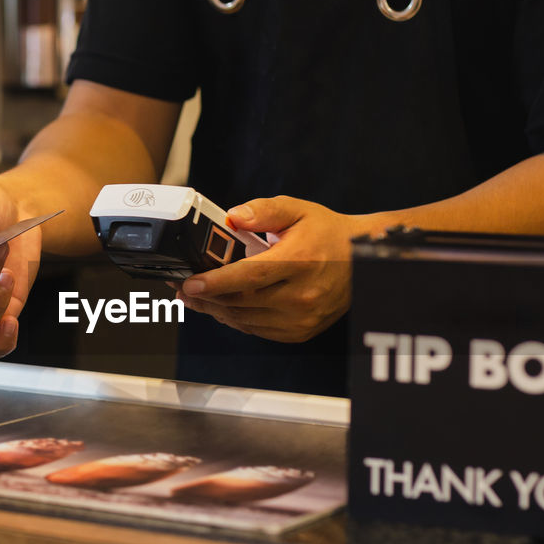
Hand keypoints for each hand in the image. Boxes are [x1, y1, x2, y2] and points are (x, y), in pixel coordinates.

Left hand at [177, 196, 371, 342]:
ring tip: (197, 298)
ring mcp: (301, 318)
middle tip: (182, 287)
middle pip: (241, 302)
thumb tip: (233, 217)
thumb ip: (263, 210)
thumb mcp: (297, 210)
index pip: (249, 277)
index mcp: (299, 261)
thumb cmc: (327, 234)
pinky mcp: (300, 332)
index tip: (190, 283)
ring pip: (245, 320)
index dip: (216, 282)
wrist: (361, 261)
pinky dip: (236, 319)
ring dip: (216, 310)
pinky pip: (258, 330)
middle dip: (206, 297)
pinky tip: (223, 307)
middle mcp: (301, 295)